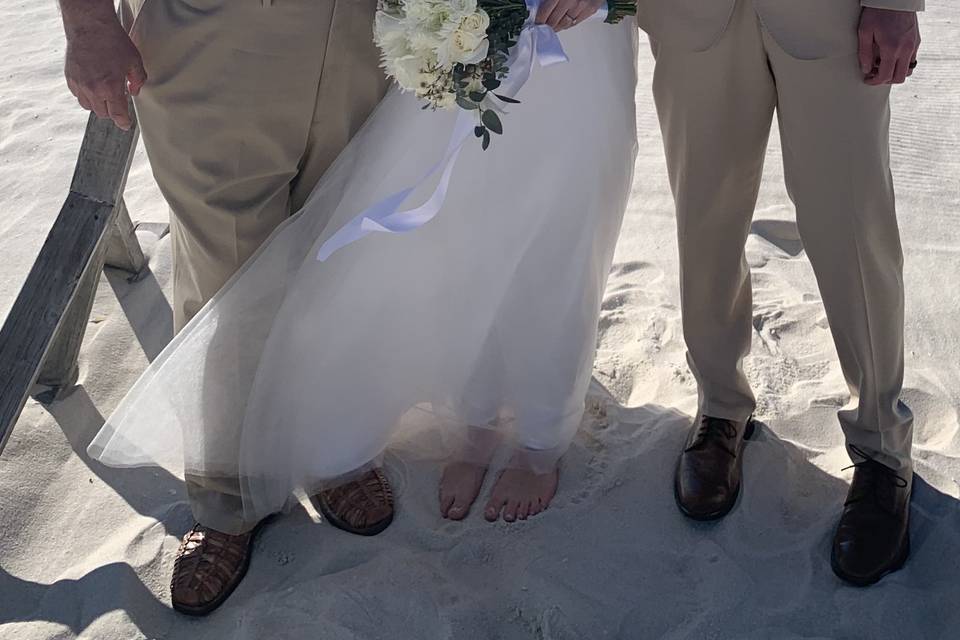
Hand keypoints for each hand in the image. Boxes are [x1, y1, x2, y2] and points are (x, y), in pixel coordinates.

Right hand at [62, 7, 146, 129]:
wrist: (90, 27)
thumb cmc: (113, 42)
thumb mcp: (135, 61)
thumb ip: (138, 80)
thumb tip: (135, 92)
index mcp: (111, 88)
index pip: (117, 115)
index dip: (123, 122)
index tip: (126, 124)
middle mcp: (93, 89)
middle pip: (103, 113)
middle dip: (112, 110)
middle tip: (117, 100)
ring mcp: (80, 84)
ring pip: (88, 106)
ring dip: (97, 104)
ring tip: (104, 93)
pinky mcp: (70, 78)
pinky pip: (78, 95)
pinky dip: (85, 94)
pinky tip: (92, 85)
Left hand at [536, 0, 604, 32]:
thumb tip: (541, 4)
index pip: (544, 12)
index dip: (539, 20)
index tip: (536, 22)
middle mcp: (570, 0)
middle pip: (554, 21)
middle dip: (547, 25)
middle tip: (544, 26)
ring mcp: (581, 6)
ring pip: (564, 24)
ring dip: (557, 27)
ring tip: (554, 25)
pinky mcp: (591, 9)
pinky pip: (575, 23)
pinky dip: (568, 24)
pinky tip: (565, 22)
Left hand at [858, 8, 920, 85]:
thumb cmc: (879, 12)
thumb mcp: (865, 32)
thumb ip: (865, 54)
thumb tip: (866, 69)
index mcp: (891, 48)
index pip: (885, 76)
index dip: (875, 81)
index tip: (868, 79)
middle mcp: (905, 49)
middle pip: (899, 77)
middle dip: (885, 80)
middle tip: (875, 74)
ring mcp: (913, 45)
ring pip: (908, 70)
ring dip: (895, 73)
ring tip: (884, 66)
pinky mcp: (917, 40)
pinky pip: (912, 59)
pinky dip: (902, 64)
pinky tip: (892, 57)